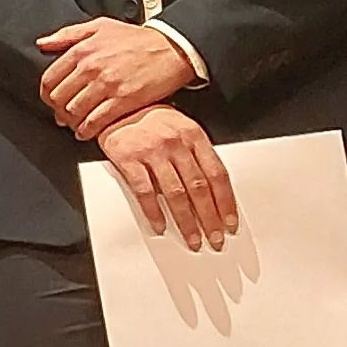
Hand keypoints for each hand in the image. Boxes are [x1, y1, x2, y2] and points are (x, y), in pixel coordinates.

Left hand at [38, 17, 197, 137]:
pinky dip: (87, 131)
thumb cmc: (137, 39)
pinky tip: (87, 132)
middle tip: (63, 116)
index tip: (52, 101)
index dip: (46, 96)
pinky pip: (96, 121)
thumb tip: (42, 44)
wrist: (172, 48)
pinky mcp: (123, 100)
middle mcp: (91, 68)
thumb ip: (67, 34)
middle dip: (58, 111)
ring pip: (74, 112)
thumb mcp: (100, 26)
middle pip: (59, 99)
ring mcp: (107, 85)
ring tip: (75, 124)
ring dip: (71, 122)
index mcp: (82, 50)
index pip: (49, 80)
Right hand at [96, 106, 238, 250]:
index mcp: (194, 135)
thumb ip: (197, 155)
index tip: (229, 222)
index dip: (226, 202)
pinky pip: (144, 191)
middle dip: (209, 218)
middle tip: (214, 238)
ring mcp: (152, 150)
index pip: (217, 174)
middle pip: (199, 188)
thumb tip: (215, 191)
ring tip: (192, 239)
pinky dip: (153, 212)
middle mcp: (176, 142)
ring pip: (175, 193)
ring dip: (186, 221)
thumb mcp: (181, 128)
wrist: (116, 107)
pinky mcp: (129, 158)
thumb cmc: (151, 119)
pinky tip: (160, 225)